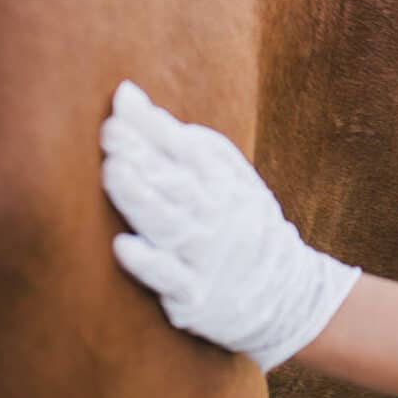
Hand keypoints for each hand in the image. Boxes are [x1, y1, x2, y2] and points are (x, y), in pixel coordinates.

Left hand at [100, 81, 360, 370]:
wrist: (285, 296)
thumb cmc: (242, 225)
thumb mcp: (230, 178)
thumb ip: (184, 140)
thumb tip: (130, 99)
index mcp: (223, 184)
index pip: (187, 149)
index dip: (154, 128)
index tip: (122, 103)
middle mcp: (216, 217)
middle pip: (176, 183)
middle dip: (143, 156)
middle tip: (111, 132)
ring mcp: (205, 258)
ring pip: (169, 225)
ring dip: (141, 198)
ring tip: (113, 172)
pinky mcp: (194, 297)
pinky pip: (171, 280)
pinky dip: (149, 263)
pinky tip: (123, 246)